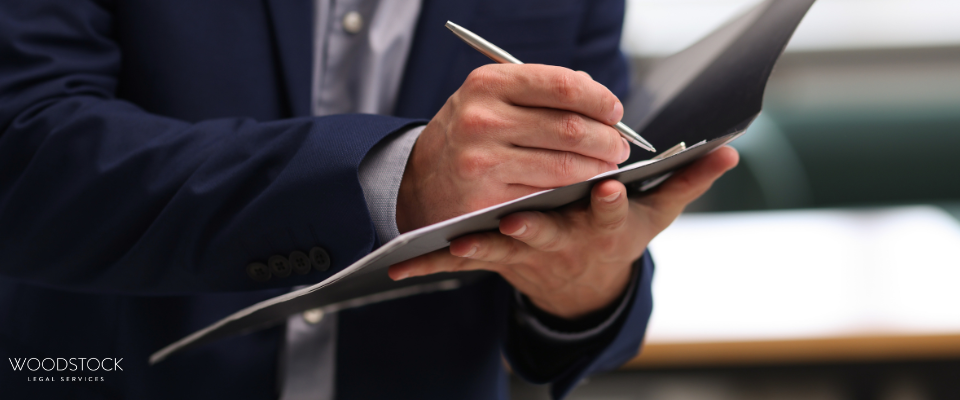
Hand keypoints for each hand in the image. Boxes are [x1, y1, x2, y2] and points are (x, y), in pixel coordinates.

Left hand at [390, 146, 739, 318]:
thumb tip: (727, 150)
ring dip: (478, 251)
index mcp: (603, 227)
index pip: (610, 212)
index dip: (610, 201)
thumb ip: (686, 180)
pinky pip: (464, 260)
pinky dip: (435, 263)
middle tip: (519, 222)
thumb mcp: (655, 214)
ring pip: (500, 252)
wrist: (581, 280)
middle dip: (536, 230)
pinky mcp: (498, 256)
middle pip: (550, 235)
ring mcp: (527, 252)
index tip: (608, 186)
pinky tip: (405, 267)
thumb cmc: (617, 235)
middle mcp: (564, 241)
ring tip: (454, 247)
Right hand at [396, 64, 631, 232]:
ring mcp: (482, 161)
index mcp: (488, 84)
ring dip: (598, 168)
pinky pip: (548, 196)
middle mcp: (482, 119)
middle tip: (620, 146)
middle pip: (570, 127)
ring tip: (608, 167)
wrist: (418, 182)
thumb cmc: (467, 135)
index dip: (599, 99)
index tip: (615, 111)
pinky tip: (582, 188)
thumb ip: (540, 92)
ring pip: (565, 166)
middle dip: (607, 139)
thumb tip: (597, 96)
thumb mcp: (490, 98)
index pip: (562, 86)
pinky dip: (574, 193)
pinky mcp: (486, 200)